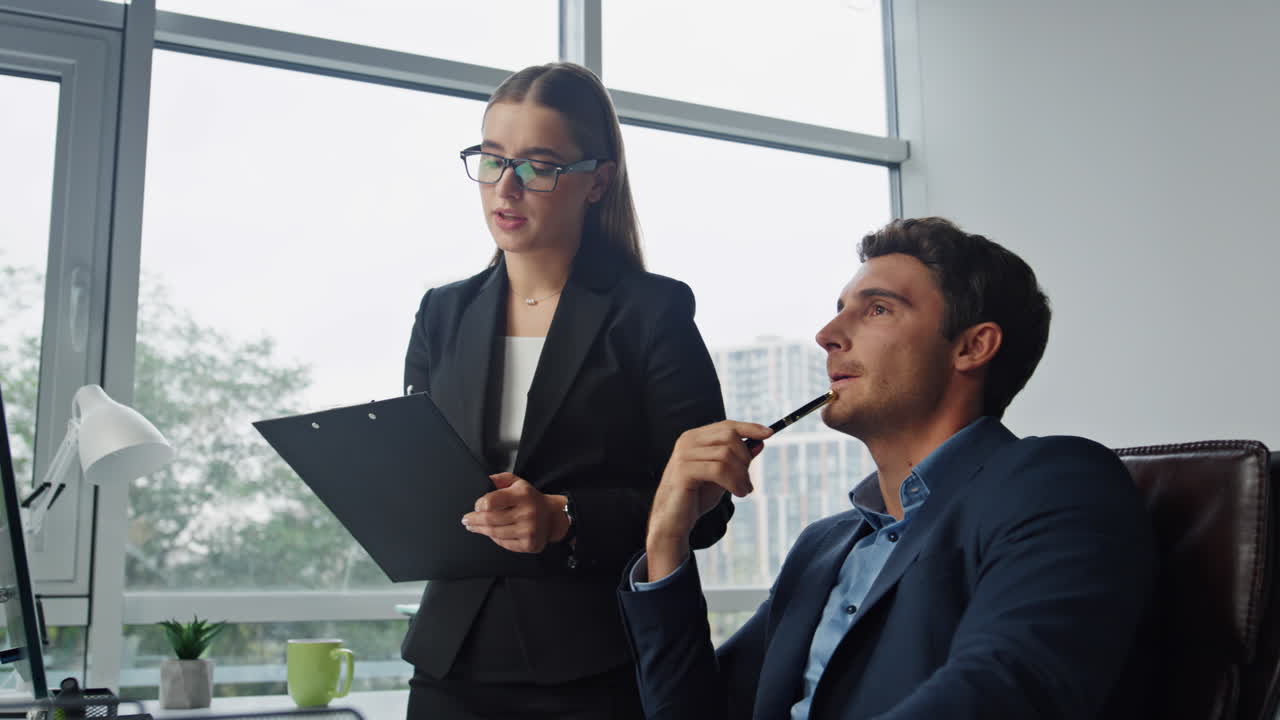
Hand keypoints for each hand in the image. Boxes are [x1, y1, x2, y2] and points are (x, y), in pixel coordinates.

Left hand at [461, 473, 569, 553]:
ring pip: (495, 533)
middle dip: (474, 520)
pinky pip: (504, 543)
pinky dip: (494, 538)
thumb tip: (484, 481)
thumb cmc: (530, 498)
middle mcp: (526, 513)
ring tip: (472, 527)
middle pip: (490, 519)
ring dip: (480, 530)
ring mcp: (528, 530)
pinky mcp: (529, 543)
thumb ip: (500, 479)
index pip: (492, 501)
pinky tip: (490, 534)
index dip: (480, 505)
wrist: (552, 516)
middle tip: (466, 520)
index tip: (475, 506)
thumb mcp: (518, 482)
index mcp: (522, 495)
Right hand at [645, 421, 770, 578]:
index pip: (726, 425)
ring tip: (744, 491)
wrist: (674, 520)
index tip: (770, 433)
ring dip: (741, 475)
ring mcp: (684, 454)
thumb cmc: (696, 496)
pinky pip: (718, 470)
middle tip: (748, 481)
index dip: (749, 427)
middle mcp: (687, 441)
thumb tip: (760, 442)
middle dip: (745, 458)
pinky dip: (734, 482)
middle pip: (729, 436)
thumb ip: (738, 458)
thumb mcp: (723, 475)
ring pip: (726, 454)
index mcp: (695, 438)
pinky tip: (738, 493)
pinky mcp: (684, 471)